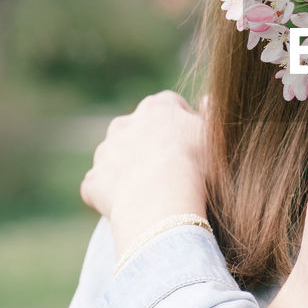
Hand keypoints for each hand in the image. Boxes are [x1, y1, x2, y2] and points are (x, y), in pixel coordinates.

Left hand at [80, 91, 207, 259]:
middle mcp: (125, 123)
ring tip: (149, 191)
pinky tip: (128, 207)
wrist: (162, 202)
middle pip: (137, 128)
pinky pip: (99, 185)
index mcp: (157, 108)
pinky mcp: (93, 181)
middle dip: (148, 143)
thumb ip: (211, 113)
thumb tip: (206, 99)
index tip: (193, 145)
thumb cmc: (196, 167)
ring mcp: (105, 152)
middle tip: (170, 169)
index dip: (182, 124)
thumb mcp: (214, 135)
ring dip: (126, 167)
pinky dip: (109, 194)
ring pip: (115, 155)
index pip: (169, 106)